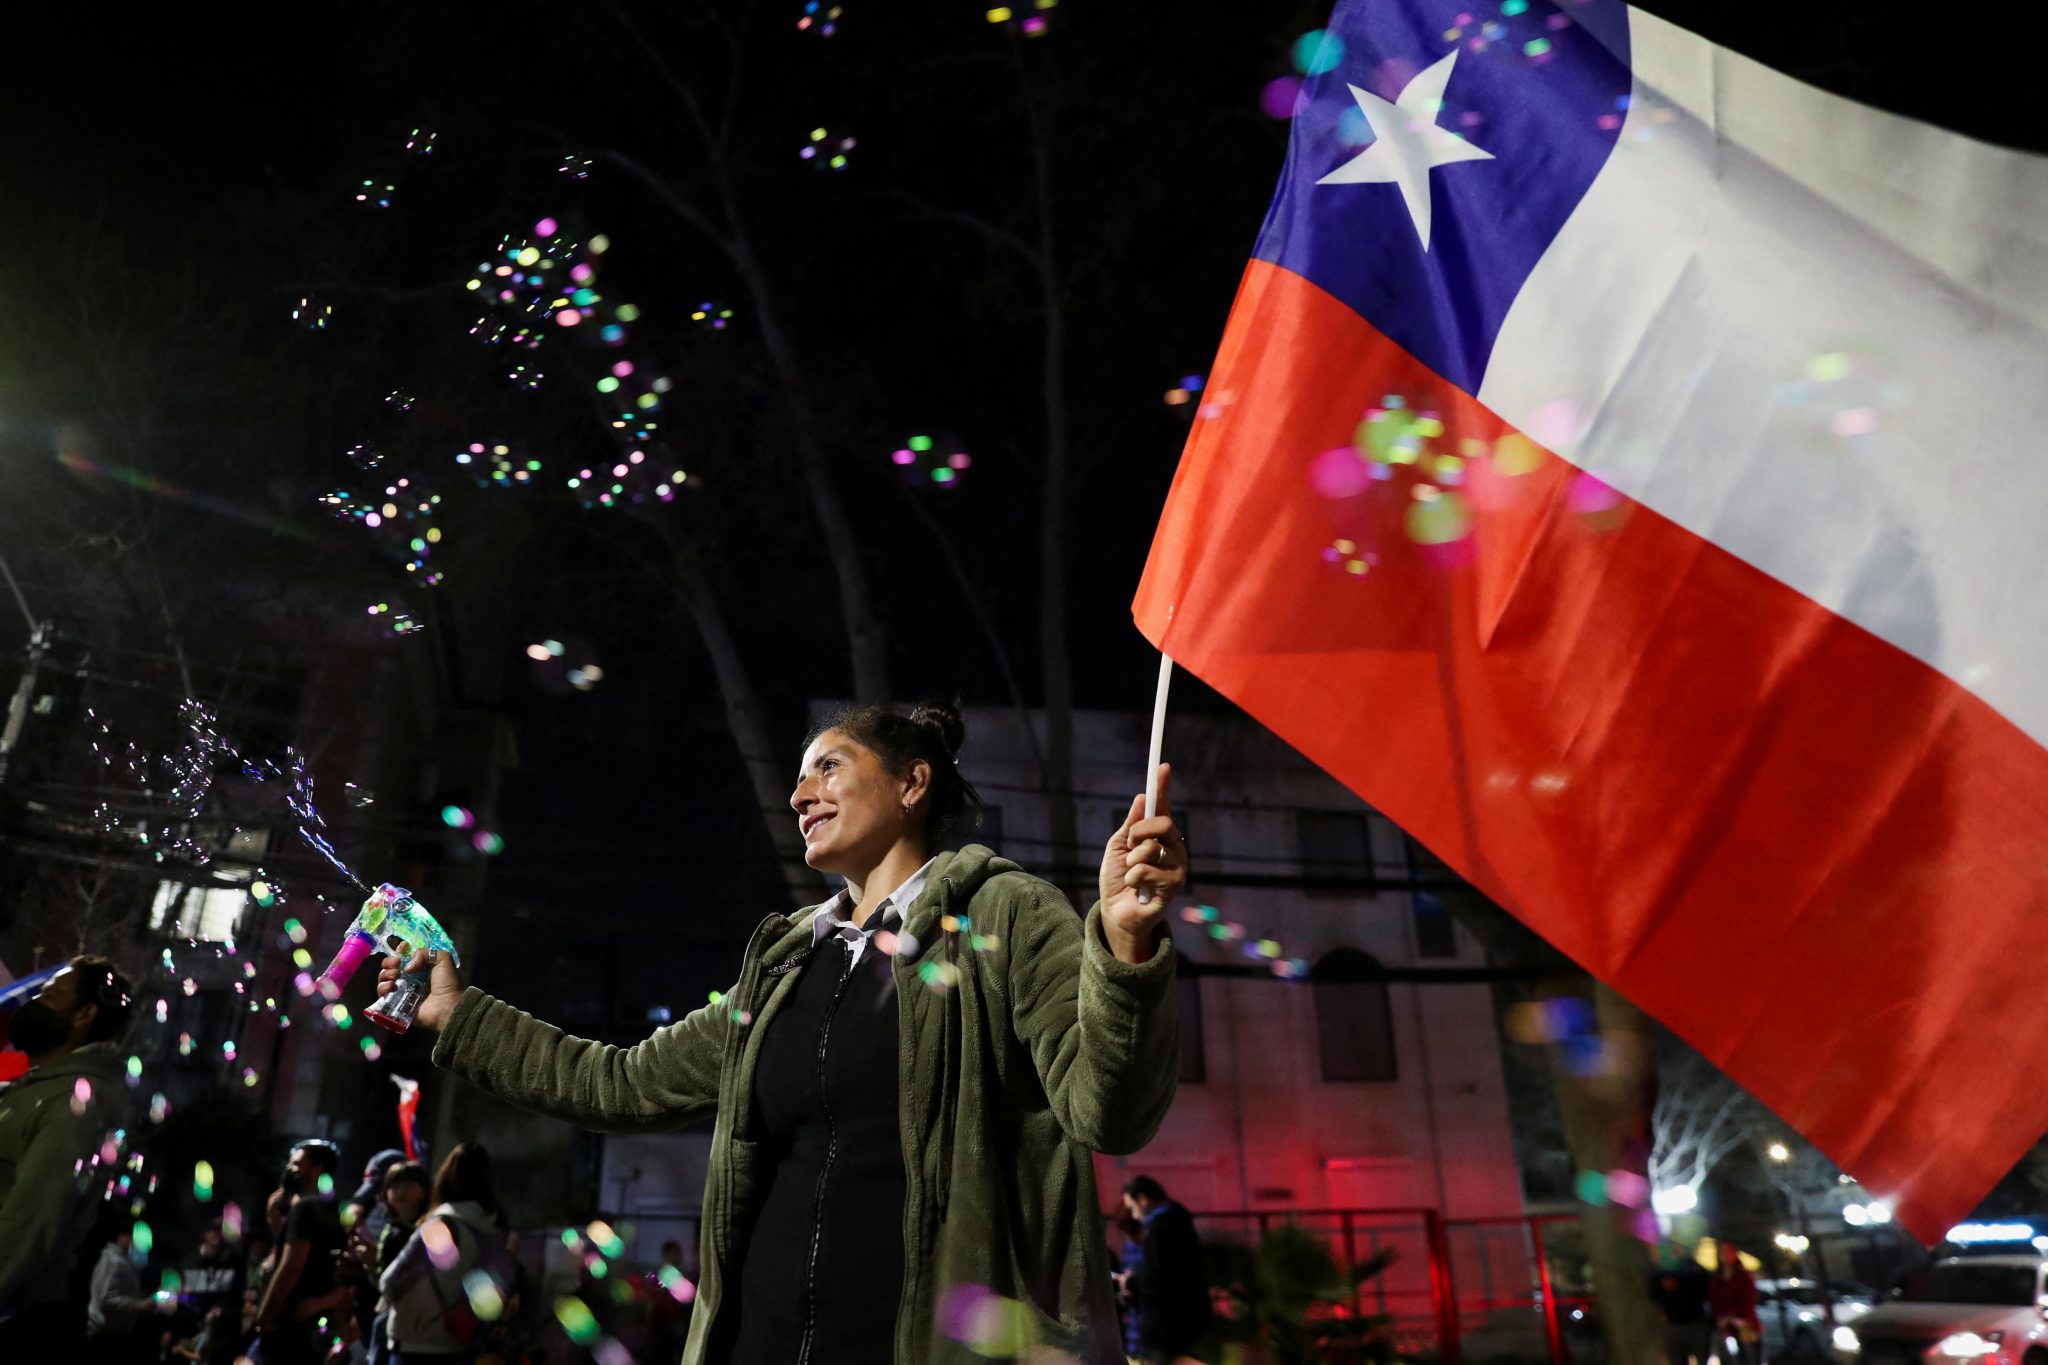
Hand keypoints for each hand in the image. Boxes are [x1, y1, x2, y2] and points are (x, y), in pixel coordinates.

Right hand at [376, 946, 464, 1031]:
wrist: (448, 1006)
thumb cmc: (448, 983)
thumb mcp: (443, 959)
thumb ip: (425, 953)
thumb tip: (407, 966)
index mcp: (419, 967)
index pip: (403, 956)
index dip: (400, 950)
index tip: (402, 948)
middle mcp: (409, 978)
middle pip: (390, 966)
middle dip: (389, 962)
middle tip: (397, 964)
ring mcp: (402, 991)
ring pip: (384, 979)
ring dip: (385, 974)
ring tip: (395, 976)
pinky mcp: (396, 1003)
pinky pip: (382, 994)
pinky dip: (383, 988)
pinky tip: (391, 986)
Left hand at [1099, 763, 1186, 962]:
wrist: (1116, 912)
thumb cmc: (1117, 879)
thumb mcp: (1119, 846)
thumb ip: (1131, 824)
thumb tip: (1143, 797)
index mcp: (1160, 837)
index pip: (1164, 807)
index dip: (1163, 787)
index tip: (1162, 767)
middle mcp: (1174, 849)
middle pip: (1164, 823)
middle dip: (1138, 833)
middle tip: (1129, 847)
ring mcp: (1176, 867)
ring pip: (1150, 848)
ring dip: (1130, 861)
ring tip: (1131, 876)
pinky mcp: (1173, 887)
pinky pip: (1144, 870)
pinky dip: (1131, 878)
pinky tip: (1136, 888)